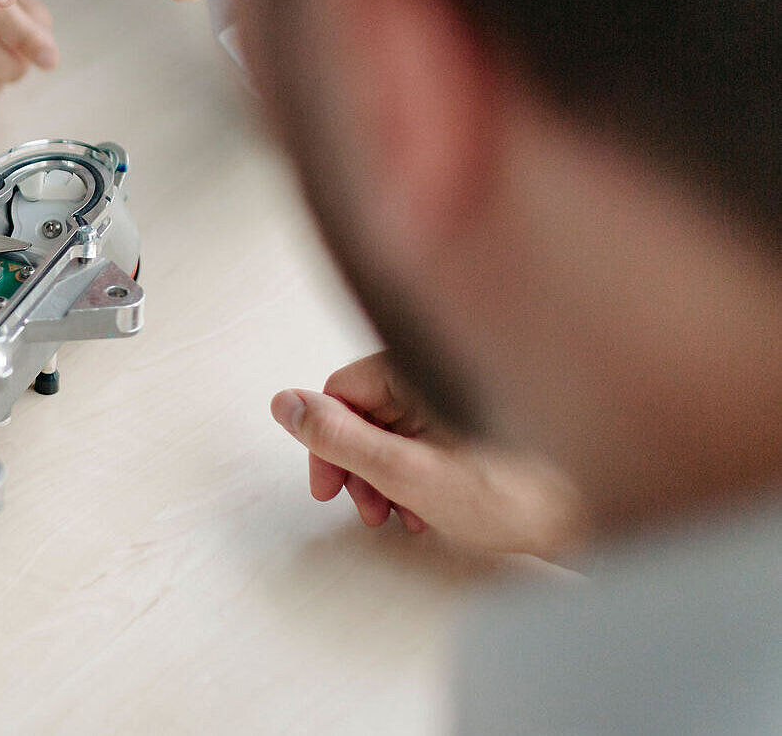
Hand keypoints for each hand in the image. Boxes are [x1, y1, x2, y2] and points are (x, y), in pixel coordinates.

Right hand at [270, 352, 586, 561]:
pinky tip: (433, 510)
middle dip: (360, 468)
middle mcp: (444, 375)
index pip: (341, 391)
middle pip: (369, 413)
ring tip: (406, 517)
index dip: (326, 444)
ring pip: (398, 431)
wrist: (604, 520)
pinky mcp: (484, 424)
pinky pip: (430, 441)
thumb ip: (340, 438)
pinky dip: (420, 477)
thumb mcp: (407, 472)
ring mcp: (467, 399)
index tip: (329, 489)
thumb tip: (285, 405)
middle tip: (370, 510)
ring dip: (389, 478)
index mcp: (424, 370)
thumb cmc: (520, 496)